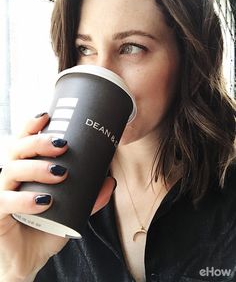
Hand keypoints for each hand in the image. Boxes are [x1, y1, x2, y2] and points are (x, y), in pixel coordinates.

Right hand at [0, 114, 115, 280]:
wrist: (28, 261)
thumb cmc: (44, 228)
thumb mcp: (71, 210)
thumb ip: (88, 197)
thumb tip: (109, 181)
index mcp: (24, 168)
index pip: (23, 139)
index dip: (31, 124)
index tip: (48, 116)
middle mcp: (9, 176)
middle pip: (17, 148)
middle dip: (39, 142)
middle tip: (63, 144)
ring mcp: (1, 193)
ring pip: (11, 169)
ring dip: (37, 167)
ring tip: (60, 172)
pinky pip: (5, 201)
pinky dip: (24, 199)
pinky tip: (43, 200)